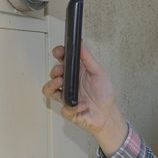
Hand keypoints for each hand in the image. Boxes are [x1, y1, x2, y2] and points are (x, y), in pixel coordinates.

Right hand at [42, 42, 127, 156]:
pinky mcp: (68, 111)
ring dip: (51, 85)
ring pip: (49, 91)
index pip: (62, 61)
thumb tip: (80, 43)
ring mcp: (67, 97)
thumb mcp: (98, 72)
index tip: (59, 51)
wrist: (109, 114)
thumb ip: (88, 59)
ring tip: (60, 83)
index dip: (58, 55)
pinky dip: (74, 106)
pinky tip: (84, 105)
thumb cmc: (104, 94)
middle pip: (54, 74)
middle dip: (54, 70)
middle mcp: (69, 84)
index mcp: (76, 73)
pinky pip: (64, 108)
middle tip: (60, 70)